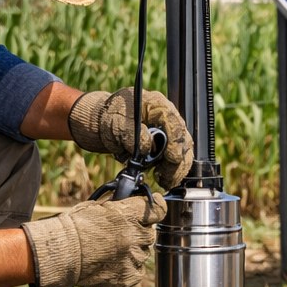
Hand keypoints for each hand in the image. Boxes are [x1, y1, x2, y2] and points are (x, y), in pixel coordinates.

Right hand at [20, 192, 166, 286]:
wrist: (61, 254)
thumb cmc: (73, 228)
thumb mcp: (98, 206)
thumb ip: (119, 207)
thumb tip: (129, 204)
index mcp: (130, 215)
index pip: (159, 209)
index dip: (157, 207)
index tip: (156, 206)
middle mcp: (135, 237)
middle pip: (150, 233)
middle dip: (139, 232)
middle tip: (122, 234)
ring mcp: (133, 258)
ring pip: (143, 253)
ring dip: (132, 251)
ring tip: (111, 251)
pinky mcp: (128, 277)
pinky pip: (137, 271)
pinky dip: (128, 268)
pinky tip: (112, 264)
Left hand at [68, 88, 195, 189]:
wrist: (103, 122)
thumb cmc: (110, 116)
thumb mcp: (117, 122)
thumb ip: (131, 134)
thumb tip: (147, 148)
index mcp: (158, 105)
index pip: (174, 124)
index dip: (175, 142)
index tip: (172, 158)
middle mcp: (168, 119)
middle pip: (183, 141)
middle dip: (177, 162)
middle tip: (167, 177)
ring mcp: (168, 133)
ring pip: (182, 153)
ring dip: (175, 170)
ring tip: (164, 180)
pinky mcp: (164, 147)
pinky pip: (174, 161)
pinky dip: (170, 172)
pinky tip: (162, 178)